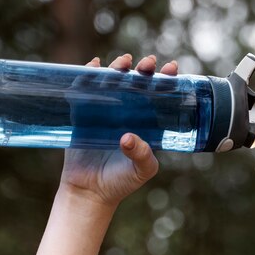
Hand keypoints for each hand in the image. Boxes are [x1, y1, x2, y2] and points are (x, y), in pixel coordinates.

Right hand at [60, 54, 178, 206]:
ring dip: (118, 67)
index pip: (159, 95)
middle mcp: (127, 112)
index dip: (166, 80)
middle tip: (148, 63)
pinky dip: (87, 75)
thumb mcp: (141, 171)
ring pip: (112, 81)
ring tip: (124, 62)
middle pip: (137, 82)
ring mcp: (104, 111)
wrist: (89, 192)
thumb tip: (128, 138)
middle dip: (144, 69)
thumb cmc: (121, 182)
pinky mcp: (82, 114)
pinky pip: (85, 90)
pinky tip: (93, 65)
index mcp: (146, 122)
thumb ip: (142, 156)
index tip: (172, 69)